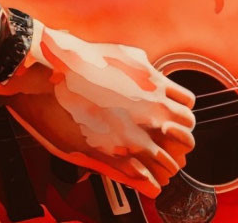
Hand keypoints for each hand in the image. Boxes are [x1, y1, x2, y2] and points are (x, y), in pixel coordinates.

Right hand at [0, 21, 195, 196]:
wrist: (49, 72)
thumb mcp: (123, 55)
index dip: (181, 116)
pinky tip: (144, 180)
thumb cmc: (81, 61)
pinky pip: (145, 178)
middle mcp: (148, 110)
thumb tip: (154, 73)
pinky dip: (148, 182)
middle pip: (185, 136)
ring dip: (165, 165)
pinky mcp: (111, 152)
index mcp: (153, 85)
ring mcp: (132, 133)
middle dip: (178, 141)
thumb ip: (145, 68)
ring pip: (169, 162)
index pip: (188, 109)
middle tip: (167, 144)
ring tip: (156, 166)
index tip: (173, 119)